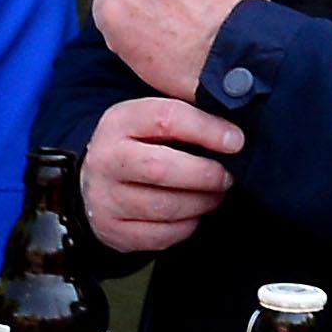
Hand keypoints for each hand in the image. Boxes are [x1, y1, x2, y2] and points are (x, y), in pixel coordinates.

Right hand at [82, 95, 242, 251]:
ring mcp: (105, 198)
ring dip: (202, 202)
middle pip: (162, 169)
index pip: (166, 118)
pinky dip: (187, 225)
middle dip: (206, 175)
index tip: (236, 141)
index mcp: (119, 122)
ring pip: (165, 207)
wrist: (96, 182)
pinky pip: (162, 235)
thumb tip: (233, 97)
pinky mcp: (112, 230)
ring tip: (215, 194)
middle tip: (228, 177)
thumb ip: (188, 102)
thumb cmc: (140, 146)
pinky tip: (194, 213)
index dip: (206, 129)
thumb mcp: (153, 117)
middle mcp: (105, 159)